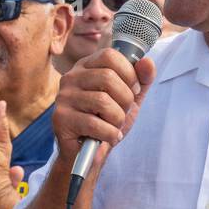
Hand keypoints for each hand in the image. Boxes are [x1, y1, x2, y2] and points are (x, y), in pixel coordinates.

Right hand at [52, 48, 155, 169]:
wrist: (87, 153)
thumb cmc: (107, 122)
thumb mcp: (129, 98)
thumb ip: (141, 79)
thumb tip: (147, 61)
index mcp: (86, 67)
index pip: (109, 55)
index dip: (128, 73)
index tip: (132, 91)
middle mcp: (71, 78)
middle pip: (107, 77)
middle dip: (125, 100)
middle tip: (123, 113)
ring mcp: (63, 98)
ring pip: (102, 101)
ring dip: (117, 119)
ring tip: (114, 126)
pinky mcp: (60, 119)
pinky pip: (94, 123)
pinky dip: (109, 134)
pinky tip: (108, 137)